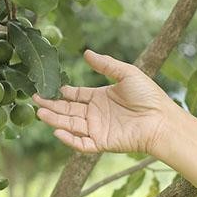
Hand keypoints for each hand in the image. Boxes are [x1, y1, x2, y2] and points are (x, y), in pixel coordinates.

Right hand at [32, 50, 178, 154]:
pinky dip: (69, 140)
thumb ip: (106, 65)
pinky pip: (82, 143)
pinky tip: (58, 131)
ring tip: (40, 113)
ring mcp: (97, 129)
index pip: (74, 96)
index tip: (48, 88)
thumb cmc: (149, 96)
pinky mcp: (102, 142)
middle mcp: (95, 114)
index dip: (61, 93)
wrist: (162, 120)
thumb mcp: (127, 74)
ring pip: (70, 125)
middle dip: (51, 105)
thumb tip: (86, 52)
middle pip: (67, 110)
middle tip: (34, 99)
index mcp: (99, 98)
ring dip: (55, 119)